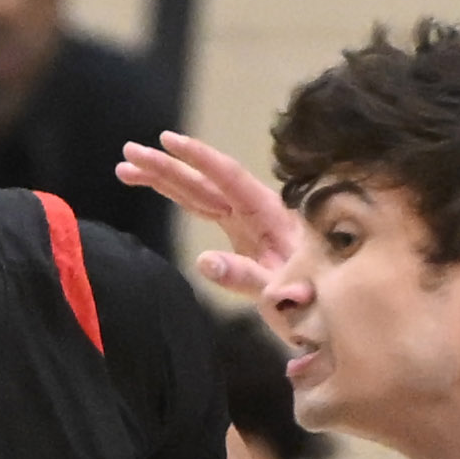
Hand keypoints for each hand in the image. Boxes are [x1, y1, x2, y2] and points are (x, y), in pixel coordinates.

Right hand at [116, 129, 311, 306]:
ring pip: (199, 192)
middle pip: (206, 182)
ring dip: (165, 179)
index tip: (168, 142)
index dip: (199, 159)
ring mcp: (248, 223)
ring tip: (126, 168)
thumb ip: (246, 278)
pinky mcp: (242, 236)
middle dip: (167, 166)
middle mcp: (256, 212)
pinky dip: (179, 199)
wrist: (333, 316)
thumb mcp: (281, 295)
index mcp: (269, 216)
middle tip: (128, 152)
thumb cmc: (314, 305)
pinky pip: (205, 209)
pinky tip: (158, 190)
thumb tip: (203, 261)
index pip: (229, 178)